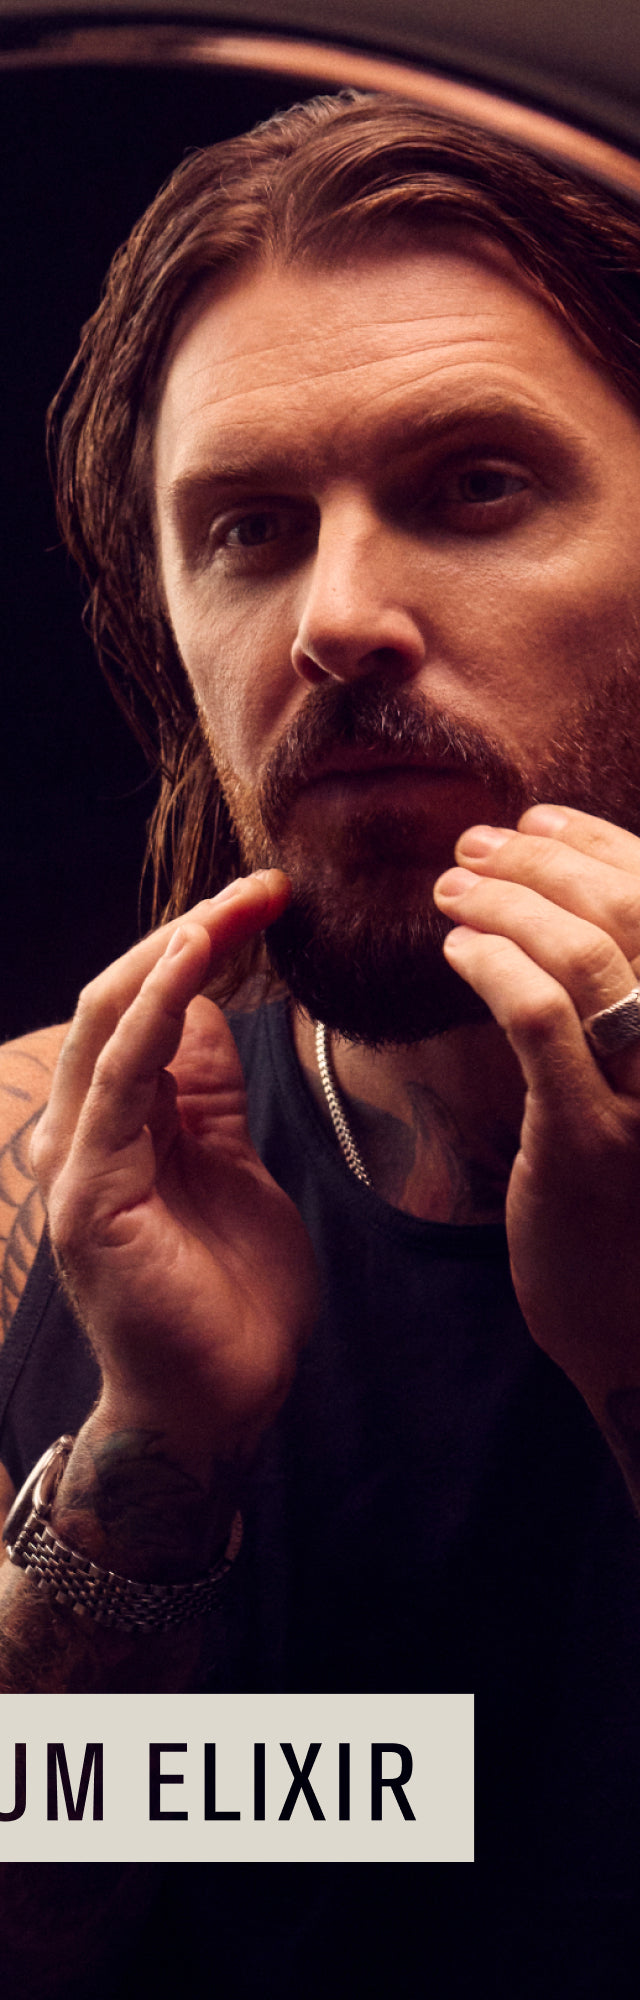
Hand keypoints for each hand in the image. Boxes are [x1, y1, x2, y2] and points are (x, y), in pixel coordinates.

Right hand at [31, 872, 318, 1478]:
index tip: (266, 900)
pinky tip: (195, 962)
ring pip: (111, 1021)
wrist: (221, 1400)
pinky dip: (156, 1010)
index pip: (143, 1005)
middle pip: (121, 997)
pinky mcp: (89, 1193)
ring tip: (237, 905)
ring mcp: (78, 1160)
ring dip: (177, 951)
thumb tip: (206, 1012)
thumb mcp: (230, 1165)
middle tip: (265, 886)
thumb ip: (206, 1096)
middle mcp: (83, 1132)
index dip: (198, 944)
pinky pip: (121, 1079)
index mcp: (117, 1124)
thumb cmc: (230, 1294)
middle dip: (192, 930)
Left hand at [433, 806, 639, 1430]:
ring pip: (585, 956)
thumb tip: (581, 897)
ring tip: (451, 888)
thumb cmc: (637, 1197)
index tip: (540, 821)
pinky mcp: (594, 1143)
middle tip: (475, 845)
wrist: (636, 1329)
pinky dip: (491, 964)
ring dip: (507, 902)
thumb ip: (630, 1002)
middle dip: (545, 860)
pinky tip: (454, 952)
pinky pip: (538, 1021)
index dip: (603, 844)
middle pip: (633, 914)